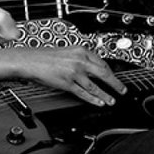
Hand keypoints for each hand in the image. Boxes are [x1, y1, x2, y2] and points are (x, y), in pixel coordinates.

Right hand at [0, 45, 126, 106]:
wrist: (31, 60)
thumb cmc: (46, 57)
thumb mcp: (68, 52)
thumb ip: (81, 58)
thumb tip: (94, 67)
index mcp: (81, 51)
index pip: (102, 63)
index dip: (111, 72)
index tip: (116, 77)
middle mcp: (80, 61)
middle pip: (104, 73)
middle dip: (115, 84)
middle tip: (123, 90)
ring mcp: (74, 73)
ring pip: (95, 86)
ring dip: (106, 95)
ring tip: (112, 100)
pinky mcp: (67, 83)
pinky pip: (83, 93)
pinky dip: (93, 99)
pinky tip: (99, 102)